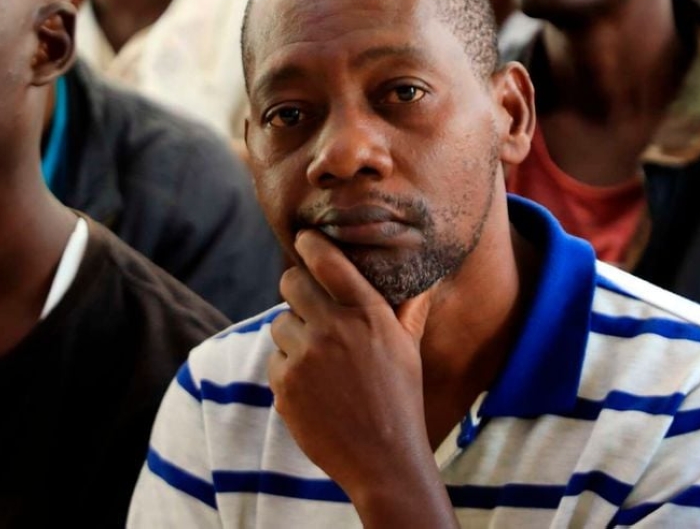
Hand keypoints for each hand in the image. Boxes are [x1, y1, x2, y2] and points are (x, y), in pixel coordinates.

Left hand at [269, 230, 455, 526]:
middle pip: (290, 282)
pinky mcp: (284, 384)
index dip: (310, 244)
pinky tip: (314, 388)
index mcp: (369, 314)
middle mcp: (335, 329)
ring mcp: (305, 357)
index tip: (304, 239)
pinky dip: (288, 369)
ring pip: (280, 323)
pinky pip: (275, 359)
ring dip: (293, 334)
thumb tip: (424, 277)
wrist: (383, 460)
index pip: (327, 260)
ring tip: (320, 360)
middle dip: (296, 288)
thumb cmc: (400, 400)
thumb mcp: (409, 349)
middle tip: (308, 304)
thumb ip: (409, 308)